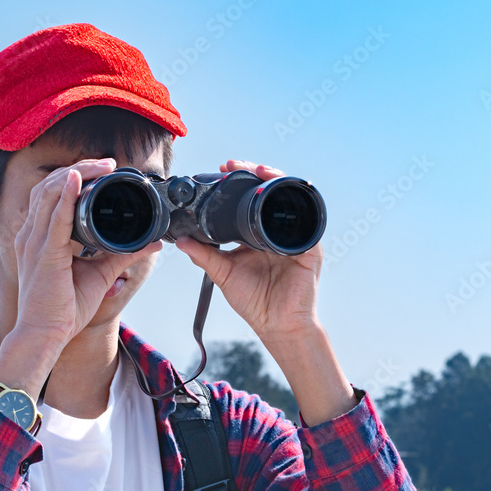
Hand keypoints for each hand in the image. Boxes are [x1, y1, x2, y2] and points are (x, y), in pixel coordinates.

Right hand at [11, 158, 161, 355]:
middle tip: (107, 163)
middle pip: (50, 186)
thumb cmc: (63, 309)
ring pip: (50, 193)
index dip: (75, 176)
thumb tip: (150, 243)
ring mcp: (34, 243)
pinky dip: (64, 196)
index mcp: (40, 237)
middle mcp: (32, 234)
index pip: (52, 194)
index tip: (103, 170)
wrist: (45, 336)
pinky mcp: (44, 254)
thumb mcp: (99, 274)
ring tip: (100, 165)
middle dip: (80, 168)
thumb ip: (123, 254)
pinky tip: (76, 179)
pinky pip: (54, 218)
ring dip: (76, 174)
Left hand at [175, 159, 322, 349]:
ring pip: (288, 198)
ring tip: (259, 170)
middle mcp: (276, 231)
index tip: (222, 170)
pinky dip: (295, 203)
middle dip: (255, 173)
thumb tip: (181, 241)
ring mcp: (294, 237)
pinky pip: (307, 219)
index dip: (239, 183)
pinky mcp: (309, 246)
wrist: (277, 324)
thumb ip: (204, 256)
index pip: (250, 200)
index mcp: (257, 234)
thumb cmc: (255, 301)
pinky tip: (280, 193)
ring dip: (276, 180)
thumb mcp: (224, 273)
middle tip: (233, 165)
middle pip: (269, 193)